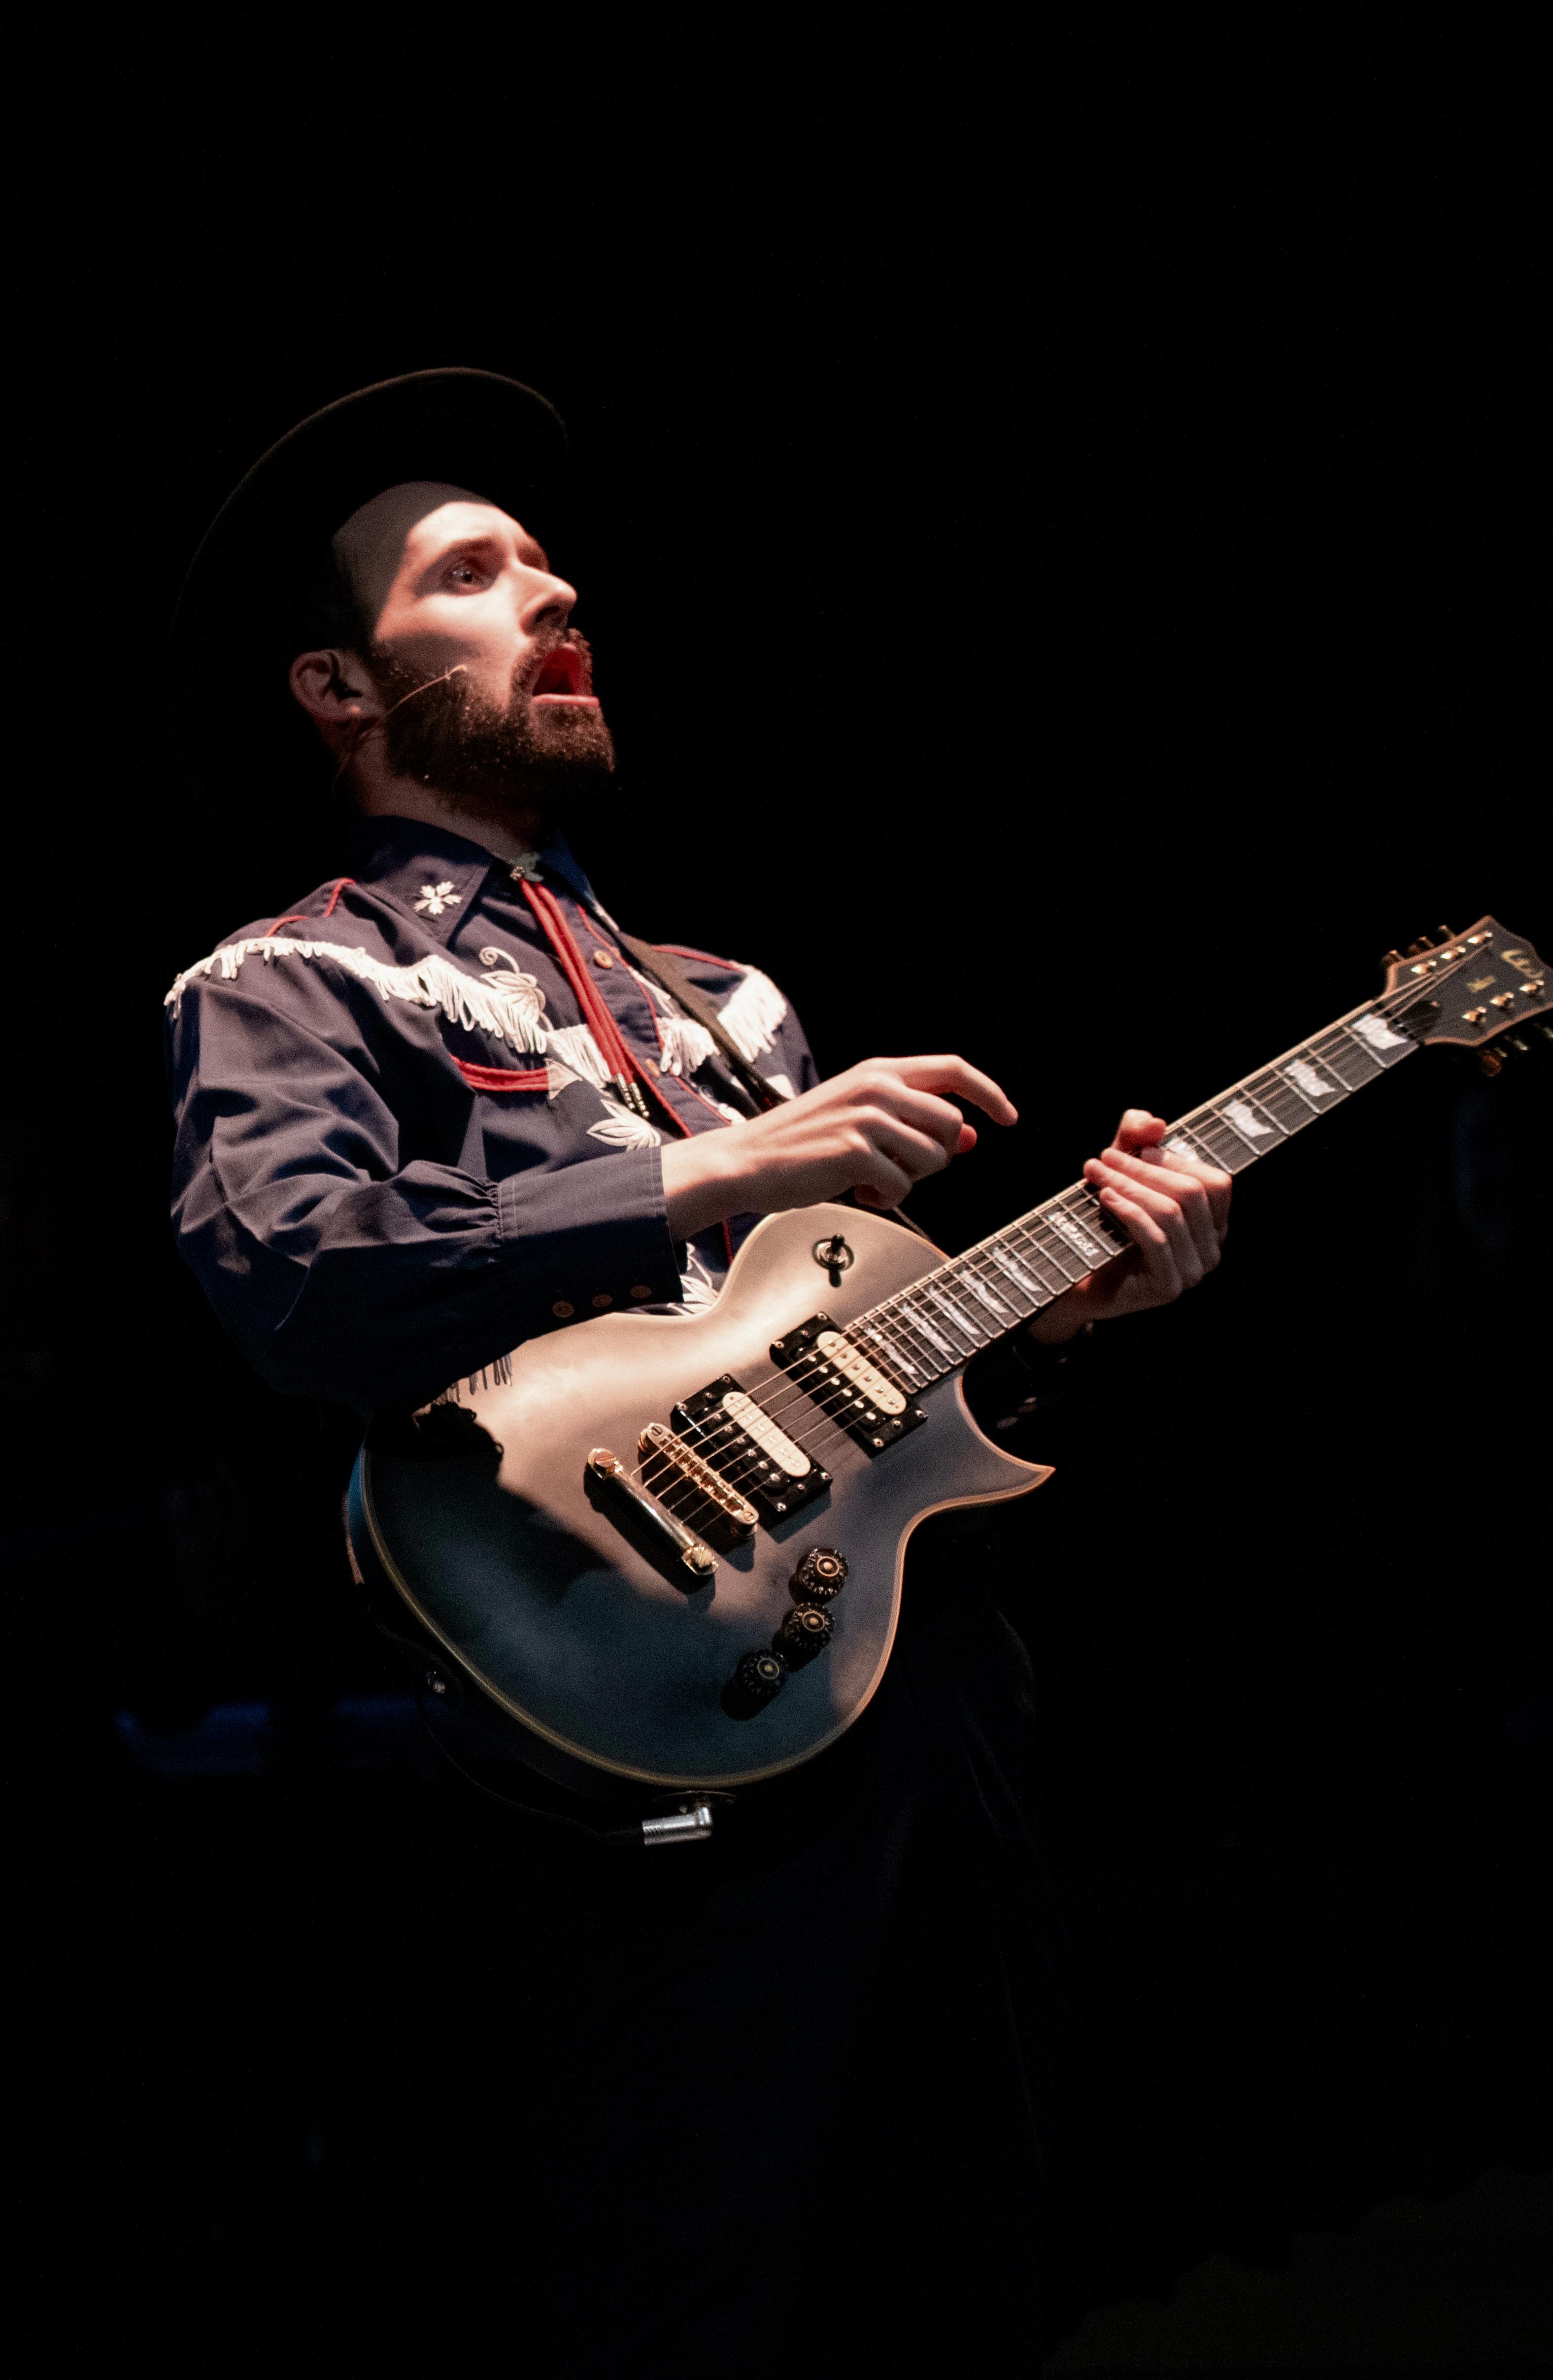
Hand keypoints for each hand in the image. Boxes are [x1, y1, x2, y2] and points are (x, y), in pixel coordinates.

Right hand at [660, 1056, 1017, 1238]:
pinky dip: (886, 1199)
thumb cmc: (802, 1145)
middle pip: (951, 1124)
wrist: (746, 1162)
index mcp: (879, 1072)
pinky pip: (902, 1185)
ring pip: (933, 1158)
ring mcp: (866, 1118)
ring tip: (869, 1180)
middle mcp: (877, 1087)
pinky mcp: (855, 1151)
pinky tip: (857, 1192)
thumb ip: (914, 1122)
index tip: (1008, 1117)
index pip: (954, 1070)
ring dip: (909, 1181)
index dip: (989, 1093)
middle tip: (899, 1169)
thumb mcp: (862, 1120)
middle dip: (937, 1157)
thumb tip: (970, 1139)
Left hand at [1027, 1109, 1232, 1342]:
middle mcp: (1211, 1249)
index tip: (1136, 1148)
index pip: (1215, 1183)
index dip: (1176, 1160)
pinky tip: (1104, 1198)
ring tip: (1097, 1173)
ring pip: (1171, 1214)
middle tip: (1104, 1157)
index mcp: (1212, 1223)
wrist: (1078, 1279)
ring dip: (1130, 1186)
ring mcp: (1194, 1271)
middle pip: (1192, 1193)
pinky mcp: (1169, 1287)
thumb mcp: (1122, 1172)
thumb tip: (1154, 1122)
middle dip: (1144, 1169)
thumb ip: (1136, 1139)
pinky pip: (1156, 1239)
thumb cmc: (1105, 1224)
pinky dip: (1129, 1212)